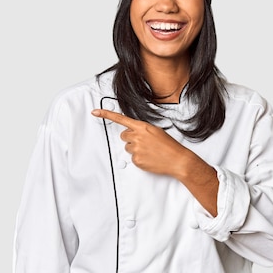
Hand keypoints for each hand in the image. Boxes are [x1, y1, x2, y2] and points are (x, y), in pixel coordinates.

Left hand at [91, 108, 218, 215]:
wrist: (177, 159)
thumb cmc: (169, 145)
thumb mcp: (156, 131)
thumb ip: (142, 130)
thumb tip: (133, 134)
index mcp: (142, 126)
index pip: (121, 119)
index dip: (106, 115)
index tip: (95, 112)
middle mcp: (137, 136)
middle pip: (123, 136)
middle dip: (131, 139)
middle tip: (144, 143)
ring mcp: (136, 149)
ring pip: (128, 148)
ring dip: (135, 149)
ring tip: (149, 151)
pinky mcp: (137, 160)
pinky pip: (132, 158)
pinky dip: (139, 159)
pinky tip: (149, 158)